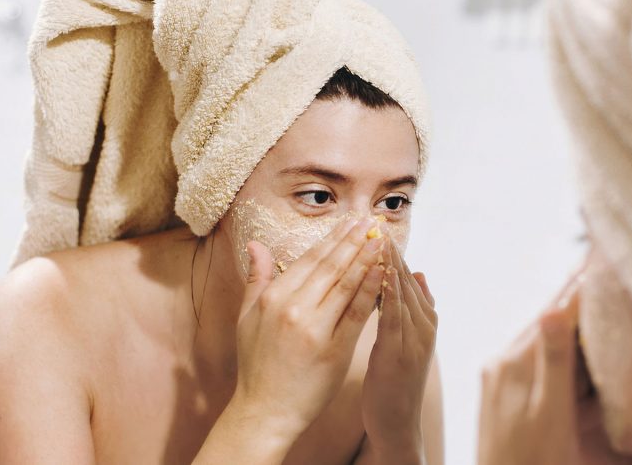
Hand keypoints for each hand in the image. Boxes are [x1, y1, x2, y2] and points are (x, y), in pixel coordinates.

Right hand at [210, 216, 386, 454]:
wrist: (265, 411)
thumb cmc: (256, 365)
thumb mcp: (247, 318)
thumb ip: (256, 279)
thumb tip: (256, 245)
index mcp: (273, 297)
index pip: (310, 260)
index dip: (333, 238)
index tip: (350, 222)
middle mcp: (293, 308)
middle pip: (331, 266)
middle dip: (354, 240)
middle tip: (372, 221)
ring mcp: (315, 328)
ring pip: (346, 284)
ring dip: (367, 258)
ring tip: (382, 239)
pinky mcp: (335, 349)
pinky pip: (357, 313)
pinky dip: (372, 289)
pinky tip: (384, 272)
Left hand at [360, 240, 437, 463]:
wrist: (397, 421)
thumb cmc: (394, 380)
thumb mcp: (405, 339)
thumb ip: (412, 308)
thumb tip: (419, 274)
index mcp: (425, 320)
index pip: (408, 278)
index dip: (394, 253)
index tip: (379, 229)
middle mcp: (424, 325)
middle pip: (407, 280)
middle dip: (391, 253)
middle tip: (376, 225)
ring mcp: (415, 339)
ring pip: (403, 294)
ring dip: (391, 266)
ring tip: (378, 240)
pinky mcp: (399, 353)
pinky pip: (393, 317)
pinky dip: (388, 294)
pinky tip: (379, 276)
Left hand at [478, 273, 631, 464]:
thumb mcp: (551, 417)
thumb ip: (554, 364)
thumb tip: (552, 310)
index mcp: (514, 364)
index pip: (554, 314)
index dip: (579, 286)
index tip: (599, 256)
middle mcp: (501, 363)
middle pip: (545, 320)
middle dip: (573, 293)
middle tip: (597, 261)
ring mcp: (498, 378)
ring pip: (540, 338)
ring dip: (564, 316)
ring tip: (587, 286)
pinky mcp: (501, 393)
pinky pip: (534, 358)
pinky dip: (556, 343)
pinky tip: (569, 336)